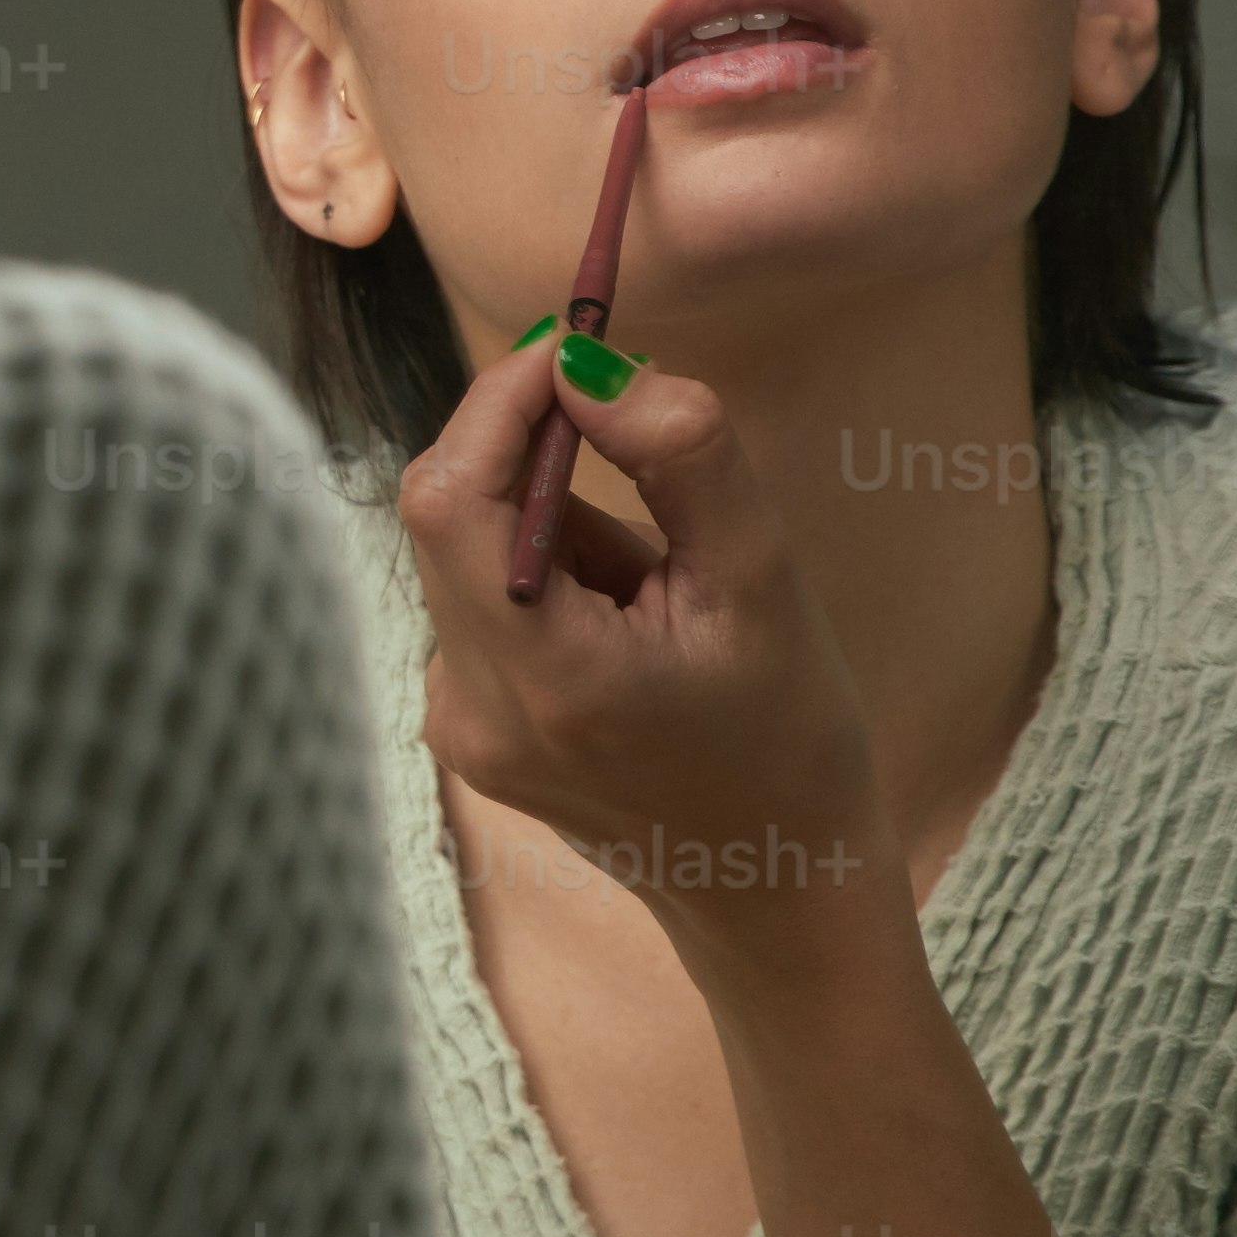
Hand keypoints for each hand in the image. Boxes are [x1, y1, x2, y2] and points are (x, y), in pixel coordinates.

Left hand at [398, 319, 889, 936]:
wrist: (775, 885)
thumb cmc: (790, 738)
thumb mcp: (762, 581)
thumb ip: (680, 456)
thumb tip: (589, 367)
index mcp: (546, 681)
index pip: (447, 496)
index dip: (497, 401)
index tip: (571, 350)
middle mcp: (472, 711)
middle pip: (446, 514)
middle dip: (536, 462)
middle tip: (644, 473)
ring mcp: (458, 730)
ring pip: (468, 552)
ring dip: (553, 528)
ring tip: (658, 592)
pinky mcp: (465, 731)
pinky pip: (480, 602)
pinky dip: (544, 579)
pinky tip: (626, 633)